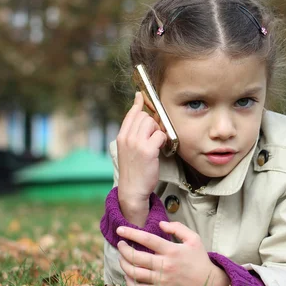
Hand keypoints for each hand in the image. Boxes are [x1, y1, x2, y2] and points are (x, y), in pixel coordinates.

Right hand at [116, 92, 166, 226]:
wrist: (132, 190)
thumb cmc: (134, 171)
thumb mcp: (128, 150)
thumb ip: (133, 135)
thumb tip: (144, 118)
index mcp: (121, 137)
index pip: (131, 114)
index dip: (138, 104)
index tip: (141, 95)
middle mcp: (127, 138)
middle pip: (145, 116)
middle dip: (154, 123)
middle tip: (157, 134)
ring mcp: (136, 143)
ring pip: (152, 123)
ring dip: (159, 131)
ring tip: (157, 143)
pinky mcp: (147, 150)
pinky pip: (161, 134)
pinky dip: (164, 140)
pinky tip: (162, 148)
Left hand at [116, 222, 229, 285]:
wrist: (208, 282)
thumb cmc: (200, 259)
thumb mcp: (194, 239)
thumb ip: (178, 228)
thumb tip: (160, 224)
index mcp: (172, 251)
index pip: (148, 239)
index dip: (131, 233)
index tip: (120, 229)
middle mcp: (165, 265)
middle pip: (137, 257)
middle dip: (124, 249)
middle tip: (120, 244)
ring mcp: (162, 280)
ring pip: (135, 273)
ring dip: (124, 264)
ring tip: (122, 258)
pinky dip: (129, 282)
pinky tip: (128, 275)